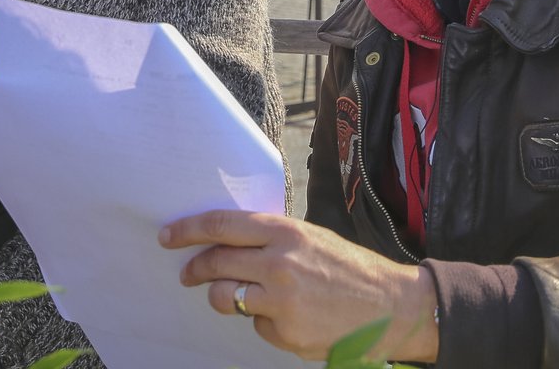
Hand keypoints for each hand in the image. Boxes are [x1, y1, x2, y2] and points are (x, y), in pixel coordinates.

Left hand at [159, 211, 438, 362]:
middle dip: (194, 268)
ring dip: (224, 297)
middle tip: (187, 272)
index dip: (187, 230)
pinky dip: (264, 321)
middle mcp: (279, 264)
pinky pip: (256, 325)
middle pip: (215, 263)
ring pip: (226, 298)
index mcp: (286, 233)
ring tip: (240, 296)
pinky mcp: (286, 333)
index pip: (221, 225)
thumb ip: (271, 239)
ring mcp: (281, 302)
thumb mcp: (311, 238)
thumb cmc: (349, 268)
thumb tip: (227, 242)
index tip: (167, 235)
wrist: (391, 306)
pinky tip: (290, 317)